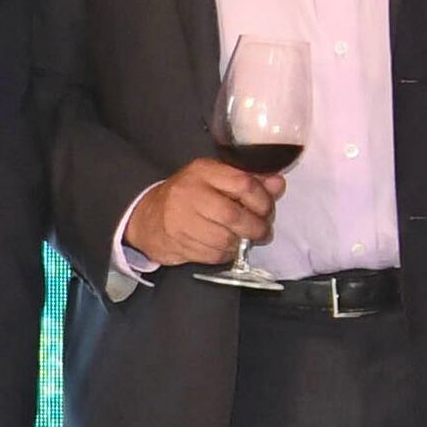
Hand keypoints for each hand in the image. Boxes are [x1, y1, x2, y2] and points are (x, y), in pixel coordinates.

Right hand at [116, 160, 283, 272]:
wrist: (148, 217)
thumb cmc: (188, 196)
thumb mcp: (215, 180)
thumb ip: (249, 181)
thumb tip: (278, 184)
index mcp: (202, 171)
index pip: (243, 183)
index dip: (262, 200)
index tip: (267, 209)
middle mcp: (190, 193)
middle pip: (234, 215)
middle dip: (256, 227)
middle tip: (263, 231)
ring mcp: (181, 220)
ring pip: (225, 239)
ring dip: (241, 243)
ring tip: (244, 240)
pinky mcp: (178, 243)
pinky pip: (213, 255)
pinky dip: (226, 255)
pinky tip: (227, 248)